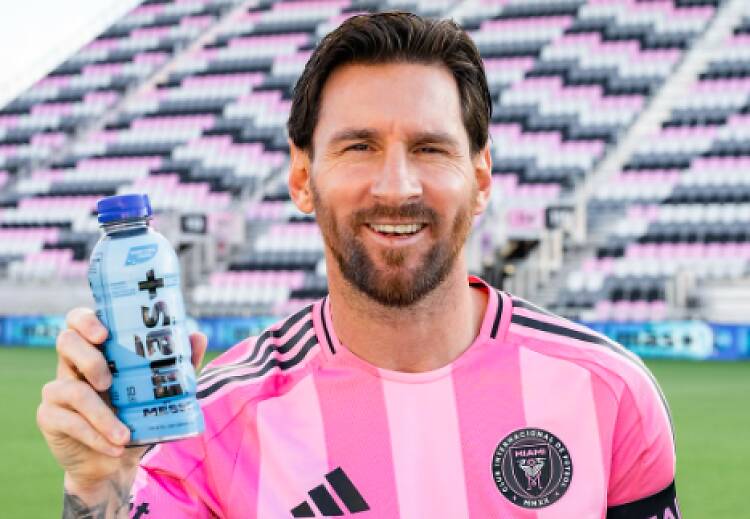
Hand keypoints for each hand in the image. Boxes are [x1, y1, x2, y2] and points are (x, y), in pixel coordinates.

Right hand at [37, 307, 206, 496]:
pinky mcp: (50, 417)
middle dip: (89, 359)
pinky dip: (96, 436)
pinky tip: (115, 447)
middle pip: (66, 342)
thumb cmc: (137, 416)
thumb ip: (178, 364)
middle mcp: (72, 364)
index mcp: (96, 350)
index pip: (79, 320)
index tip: (103, 334)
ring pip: (70, 389)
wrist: (116, 461)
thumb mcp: (160, 390)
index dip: (86, 320)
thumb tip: (198, 336)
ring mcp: (57, 390)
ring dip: (101, 415)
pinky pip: (69, 421)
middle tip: (109, 381)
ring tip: (124, 434)